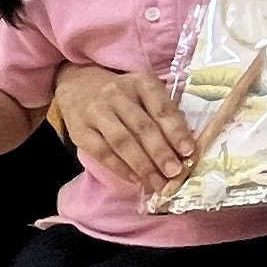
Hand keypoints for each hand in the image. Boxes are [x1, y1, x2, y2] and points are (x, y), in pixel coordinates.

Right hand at [47, 63, 194, 199]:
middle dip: (161, 153)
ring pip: (122, 142)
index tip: (189, 151)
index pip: (161, 107)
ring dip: (142, 166)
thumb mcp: (145, 94)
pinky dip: (121, 168)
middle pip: (142, 127)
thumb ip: (164, 115)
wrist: (78, 86)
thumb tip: (185, 148)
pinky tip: (135, 179)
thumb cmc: (123, 95)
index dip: (176, 130)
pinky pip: (102, 153)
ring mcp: (96, 111)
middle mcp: (117, 94)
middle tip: (174, 173)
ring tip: (158, 183)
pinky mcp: (80, 130)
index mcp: (141, 82)